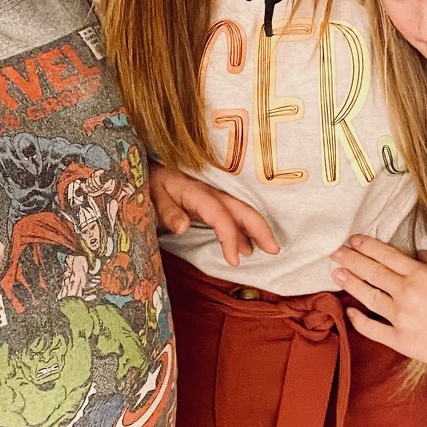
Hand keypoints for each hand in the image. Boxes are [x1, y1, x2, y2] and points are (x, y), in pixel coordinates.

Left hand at [148, 162, 279, 267]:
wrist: (151, 165)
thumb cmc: (153, 182)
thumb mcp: (154, 195)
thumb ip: (168, 212)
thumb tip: (183, 227)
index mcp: (197, 192)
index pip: (220, 215)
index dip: (230, 237)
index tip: (234, 261)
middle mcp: (211, 191)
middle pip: (241, 208)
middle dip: (260, 228)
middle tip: (274, 250)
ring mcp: (214, 194)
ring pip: (241, 210)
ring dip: (256, 228)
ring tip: (270, 248)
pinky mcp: (212, 199)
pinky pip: (233, 213)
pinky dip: (244, 229)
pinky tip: (248, 244)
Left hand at [332, 235, 426, 378]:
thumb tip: (419, 254)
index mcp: (421, 276)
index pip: (386, 255)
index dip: (367, 246)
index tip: (354, 240)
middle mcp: (405, 294)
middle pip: (372, 272)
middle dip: (351, 259)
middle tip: (335, 252)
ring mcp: (400, 319)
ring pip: (368, 297)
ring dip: (350, 283)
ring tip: (336, 273)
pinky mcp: (400, 341)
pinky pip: (373, 329)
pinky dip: (358, 320)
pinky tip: (349, 311)